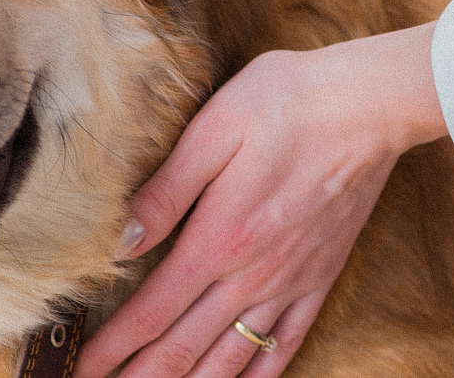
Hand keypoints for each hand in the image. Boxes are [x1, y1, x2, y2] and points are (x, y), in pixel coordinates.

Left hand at [75, 24, 449, 377]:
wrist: (369, 105)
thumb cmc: (287, 103)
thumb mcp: (213, 131)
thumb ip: (165, 192)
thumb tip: (120, 242)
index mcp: (218, 239)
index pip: (152, 311)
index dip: (113, 346)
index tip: (84, 367)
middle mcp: (252, 274)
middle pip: (185, 346)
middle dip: (142, 377)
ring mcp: (290, 281)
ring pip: (233, 356)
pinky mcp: (321, 275)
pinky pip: (289, 342)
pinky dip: (261, 373)